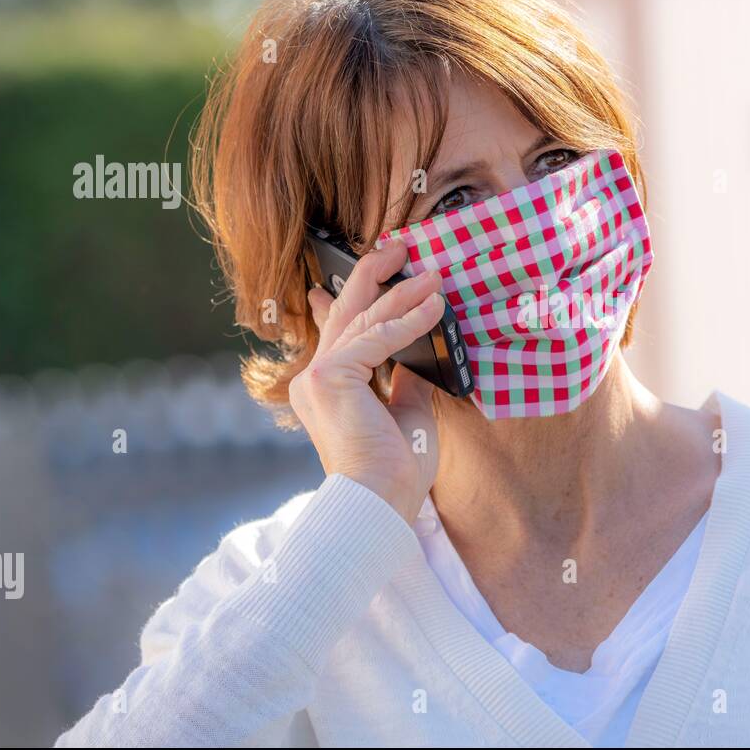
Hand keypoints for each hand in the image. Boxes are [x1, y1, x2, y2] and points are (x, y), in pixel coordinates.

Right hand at [289, 239, 444, 521]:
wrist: (381, 502)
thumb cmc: (394, 469)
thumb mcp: (406, 411)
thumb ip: (405, 377)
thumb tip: (420, 350)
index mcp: (326, 389)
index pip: (333, 332)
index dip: (337, 299)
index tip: (343, 275)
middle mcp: (314, 378)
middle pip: (344, 311)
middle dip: (372, 275)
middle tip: (399, 248)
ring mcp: (318, 376)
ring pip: (363, 318)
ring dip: (402, 292)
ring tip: (434, 273)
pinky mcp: (331, 377)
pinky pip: (377, 337)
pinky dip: (409, 320)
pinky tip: (435, 305)